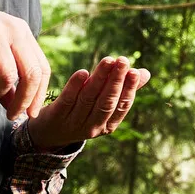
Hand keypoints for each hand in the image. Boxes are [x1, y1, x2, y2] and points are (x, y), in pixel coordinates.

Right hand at [0, 0, 50, 119]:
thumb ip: (3, 82)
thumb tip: (14, 108)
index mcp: (23, 33)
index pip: (43, 69)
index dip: (38, 95)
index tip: (30, 114)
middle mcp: (15, 29)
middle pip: (32, 74)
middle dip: (23, 101)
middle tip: (10, 116)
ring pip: (8, 74)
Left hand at [25, 56, 150, 147]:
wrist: (49, 133)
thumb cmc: (82, 112)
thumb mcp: (103, 105)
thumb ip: (122, 89)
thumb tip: (145, 73)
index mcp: (108, 125)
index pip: (121, 106)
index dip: (129, 89)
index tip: (135, 71)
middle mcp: (93, 127)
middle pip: (106, 102)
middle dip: (116, 81)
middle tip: (123, 61)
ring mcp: (74, 123)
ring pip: (89, 98)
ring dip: (99, 78)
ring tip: (108, 60)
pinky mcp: (56, 116)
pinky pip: (68, 99)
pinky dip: (75, 86)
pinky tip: (84, 72)